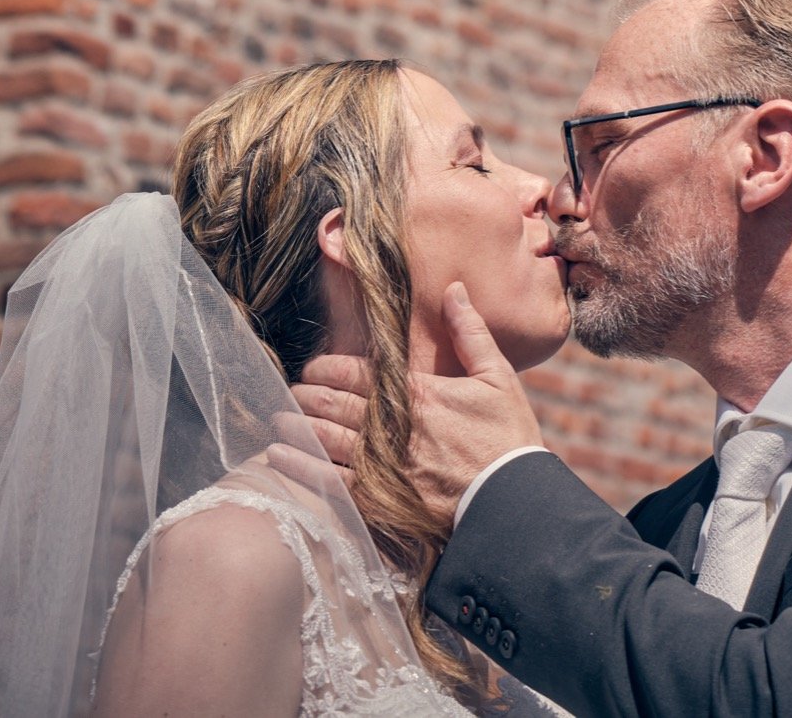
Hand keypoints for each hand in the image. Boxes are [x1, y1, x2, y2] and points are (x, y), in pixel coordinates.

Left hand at [291, 283, 545, 529]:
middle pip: (335, 406)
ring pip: (326, 443)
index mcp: (416, 393)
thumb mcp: (497, 376)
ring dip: (298, 430)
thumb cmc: (508, 438)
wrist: (514, 503)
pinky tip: (282, 463)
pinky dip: (304, 471)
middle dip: (308, 397)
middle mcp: (392, 428)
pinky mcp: (381, 503)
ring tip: (277, 424)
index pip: (358, 373)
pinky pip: (331, 484)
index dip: (329, 368)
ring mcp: (383, 468)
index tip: (313, 367)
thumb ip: (469, 332)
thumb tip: (452, 288)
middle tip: (290, 392)